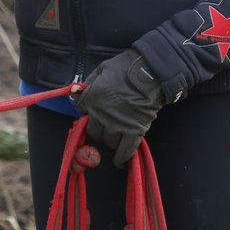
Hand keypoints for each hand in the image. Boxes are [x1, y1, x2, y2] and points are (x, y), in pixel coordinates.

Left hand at [74, 49, 165, 166]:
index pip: (81, 110)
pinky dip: (122, 157)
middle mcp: (102, 114)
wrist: (151, 72)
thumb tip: (79, 92)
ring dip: (110, 139)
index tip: (91, 111)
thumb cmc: (125, 67)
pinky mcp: (135, 132)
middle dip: (98, 129)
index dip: (86, 110)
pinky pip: (125, 150)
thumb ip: (89, 83)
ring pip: (108, 141)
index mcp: (92, 98)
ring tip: (116, 136)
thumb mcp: (101, 69)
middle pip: (93, 131)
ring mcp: (118, 125)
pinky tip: (119, 162)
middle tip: (104, 126)